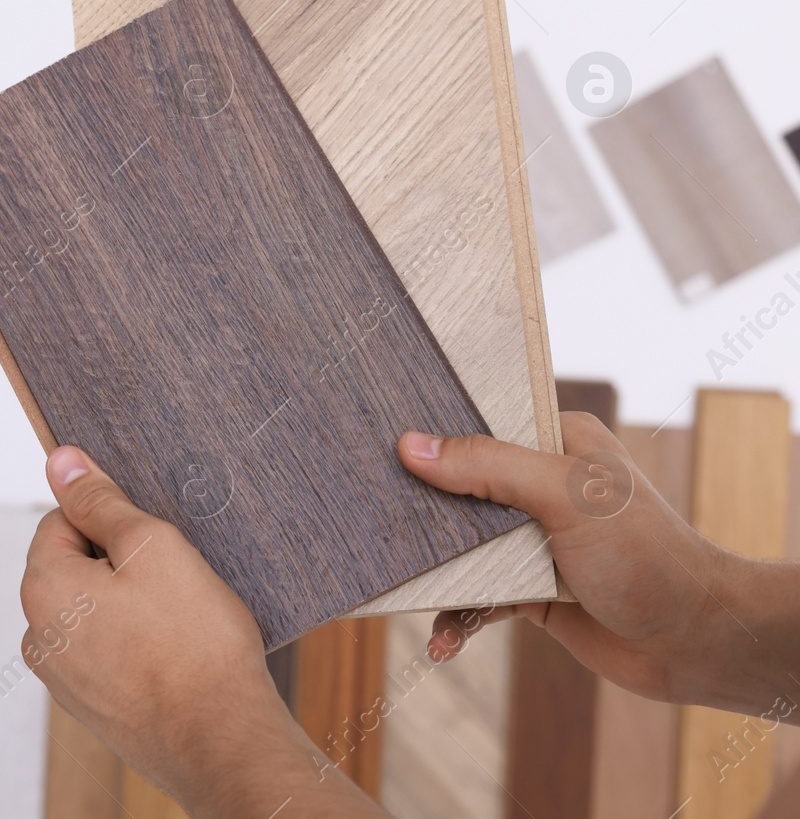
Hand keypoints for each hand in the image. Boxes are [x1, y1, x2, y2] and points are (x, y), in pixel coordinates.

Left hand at [21, 445, 386, 816]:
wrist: (222, 740)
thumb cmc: (194, 643)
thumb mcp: (153, 546)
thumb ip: (100, 500)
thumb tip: (61, 460)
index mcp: (42, 588)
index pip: (62, 520)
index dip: (111, 520)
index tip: (152, 540)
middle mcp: (38, 635)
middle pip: (73, 565)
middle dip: (118, 563)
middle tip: (172, 578)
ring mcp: (61, 677)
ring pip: (91, 610)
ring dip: (127, 603)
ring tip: (177, 619)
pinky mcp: (90, 705)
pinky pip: (105, 650)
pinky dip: (133, 642)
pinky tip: (173, 651)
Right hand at [399, 412, 799, 717]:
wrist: (695, 645)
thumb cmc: (648, 557)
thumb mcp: (564, 496)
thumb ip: (489, 467)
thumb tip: (411, 447)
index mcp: (556, 439)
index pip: (480, 421)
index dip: (431, 431)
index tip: (378, 442)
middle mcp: (541, 483)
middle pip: (458, 486)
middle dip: (418, 511)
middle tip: (372, 521)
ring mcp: (533, 538)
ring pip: (459, 546)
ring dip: (433, 576)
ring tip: (405, 596)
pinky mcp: (529, 588)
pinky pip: (474, 596)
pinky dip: (456, 619)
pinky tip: (443, 643)